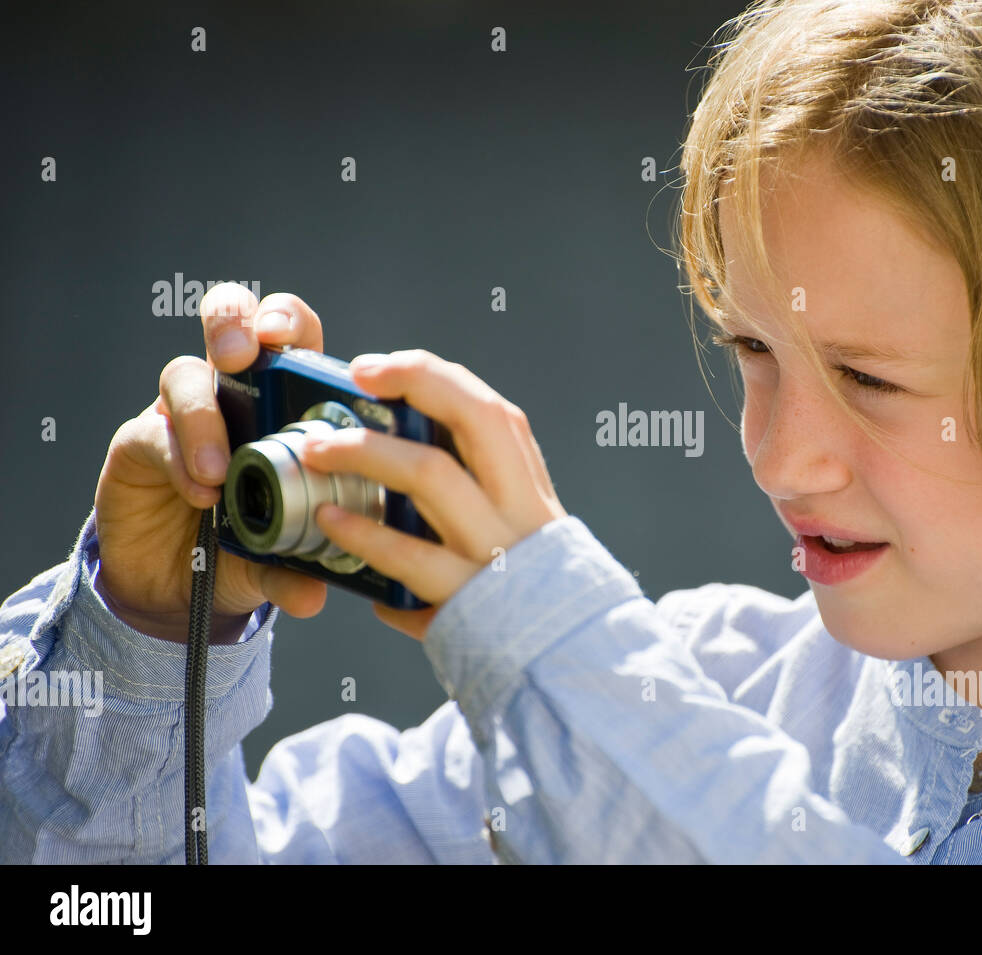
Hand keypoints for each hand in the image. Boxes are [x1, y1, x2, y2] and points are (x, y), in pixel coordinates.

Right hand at [93, 284, 331, 642]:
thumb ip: (296, 570)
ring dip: (204, 415)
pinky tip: (199, 493)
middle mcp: (232, 396)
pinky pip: (153, 432)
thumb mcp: (279, 562)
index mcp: (283, 404)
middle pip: (231, 322)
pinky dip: (178, 458)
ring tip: (218, 471)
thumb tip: (313, 594)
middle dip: (234, 323)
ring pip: (186, 374)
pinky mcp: (139, 441)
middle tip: (241, 357)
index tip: (287, 340)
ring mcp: (183, 414)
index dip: (289, 323)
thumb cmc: (245, 552)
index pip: (291, 338)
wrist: (178, 589)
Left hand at [295, 349, 568, 640]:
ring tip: (319, 448)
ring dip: (370, 452)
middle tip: (359, 375)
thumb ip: (476, 501)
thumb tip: (401, 468)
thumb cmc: (530, 597)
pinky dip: (366, 535)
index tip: (379, 367)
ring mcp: (499, 552)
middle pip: (477, 418)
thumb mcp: (519, 536)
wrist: (569, 666)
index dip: (434, 377)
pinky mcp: (472, 600)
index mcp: (530, 489)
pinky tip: (330, 521)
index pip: (491, 411)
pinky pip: (411, 557)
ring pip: (435, 476)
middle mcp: (521, 510)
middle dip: (416, 382)